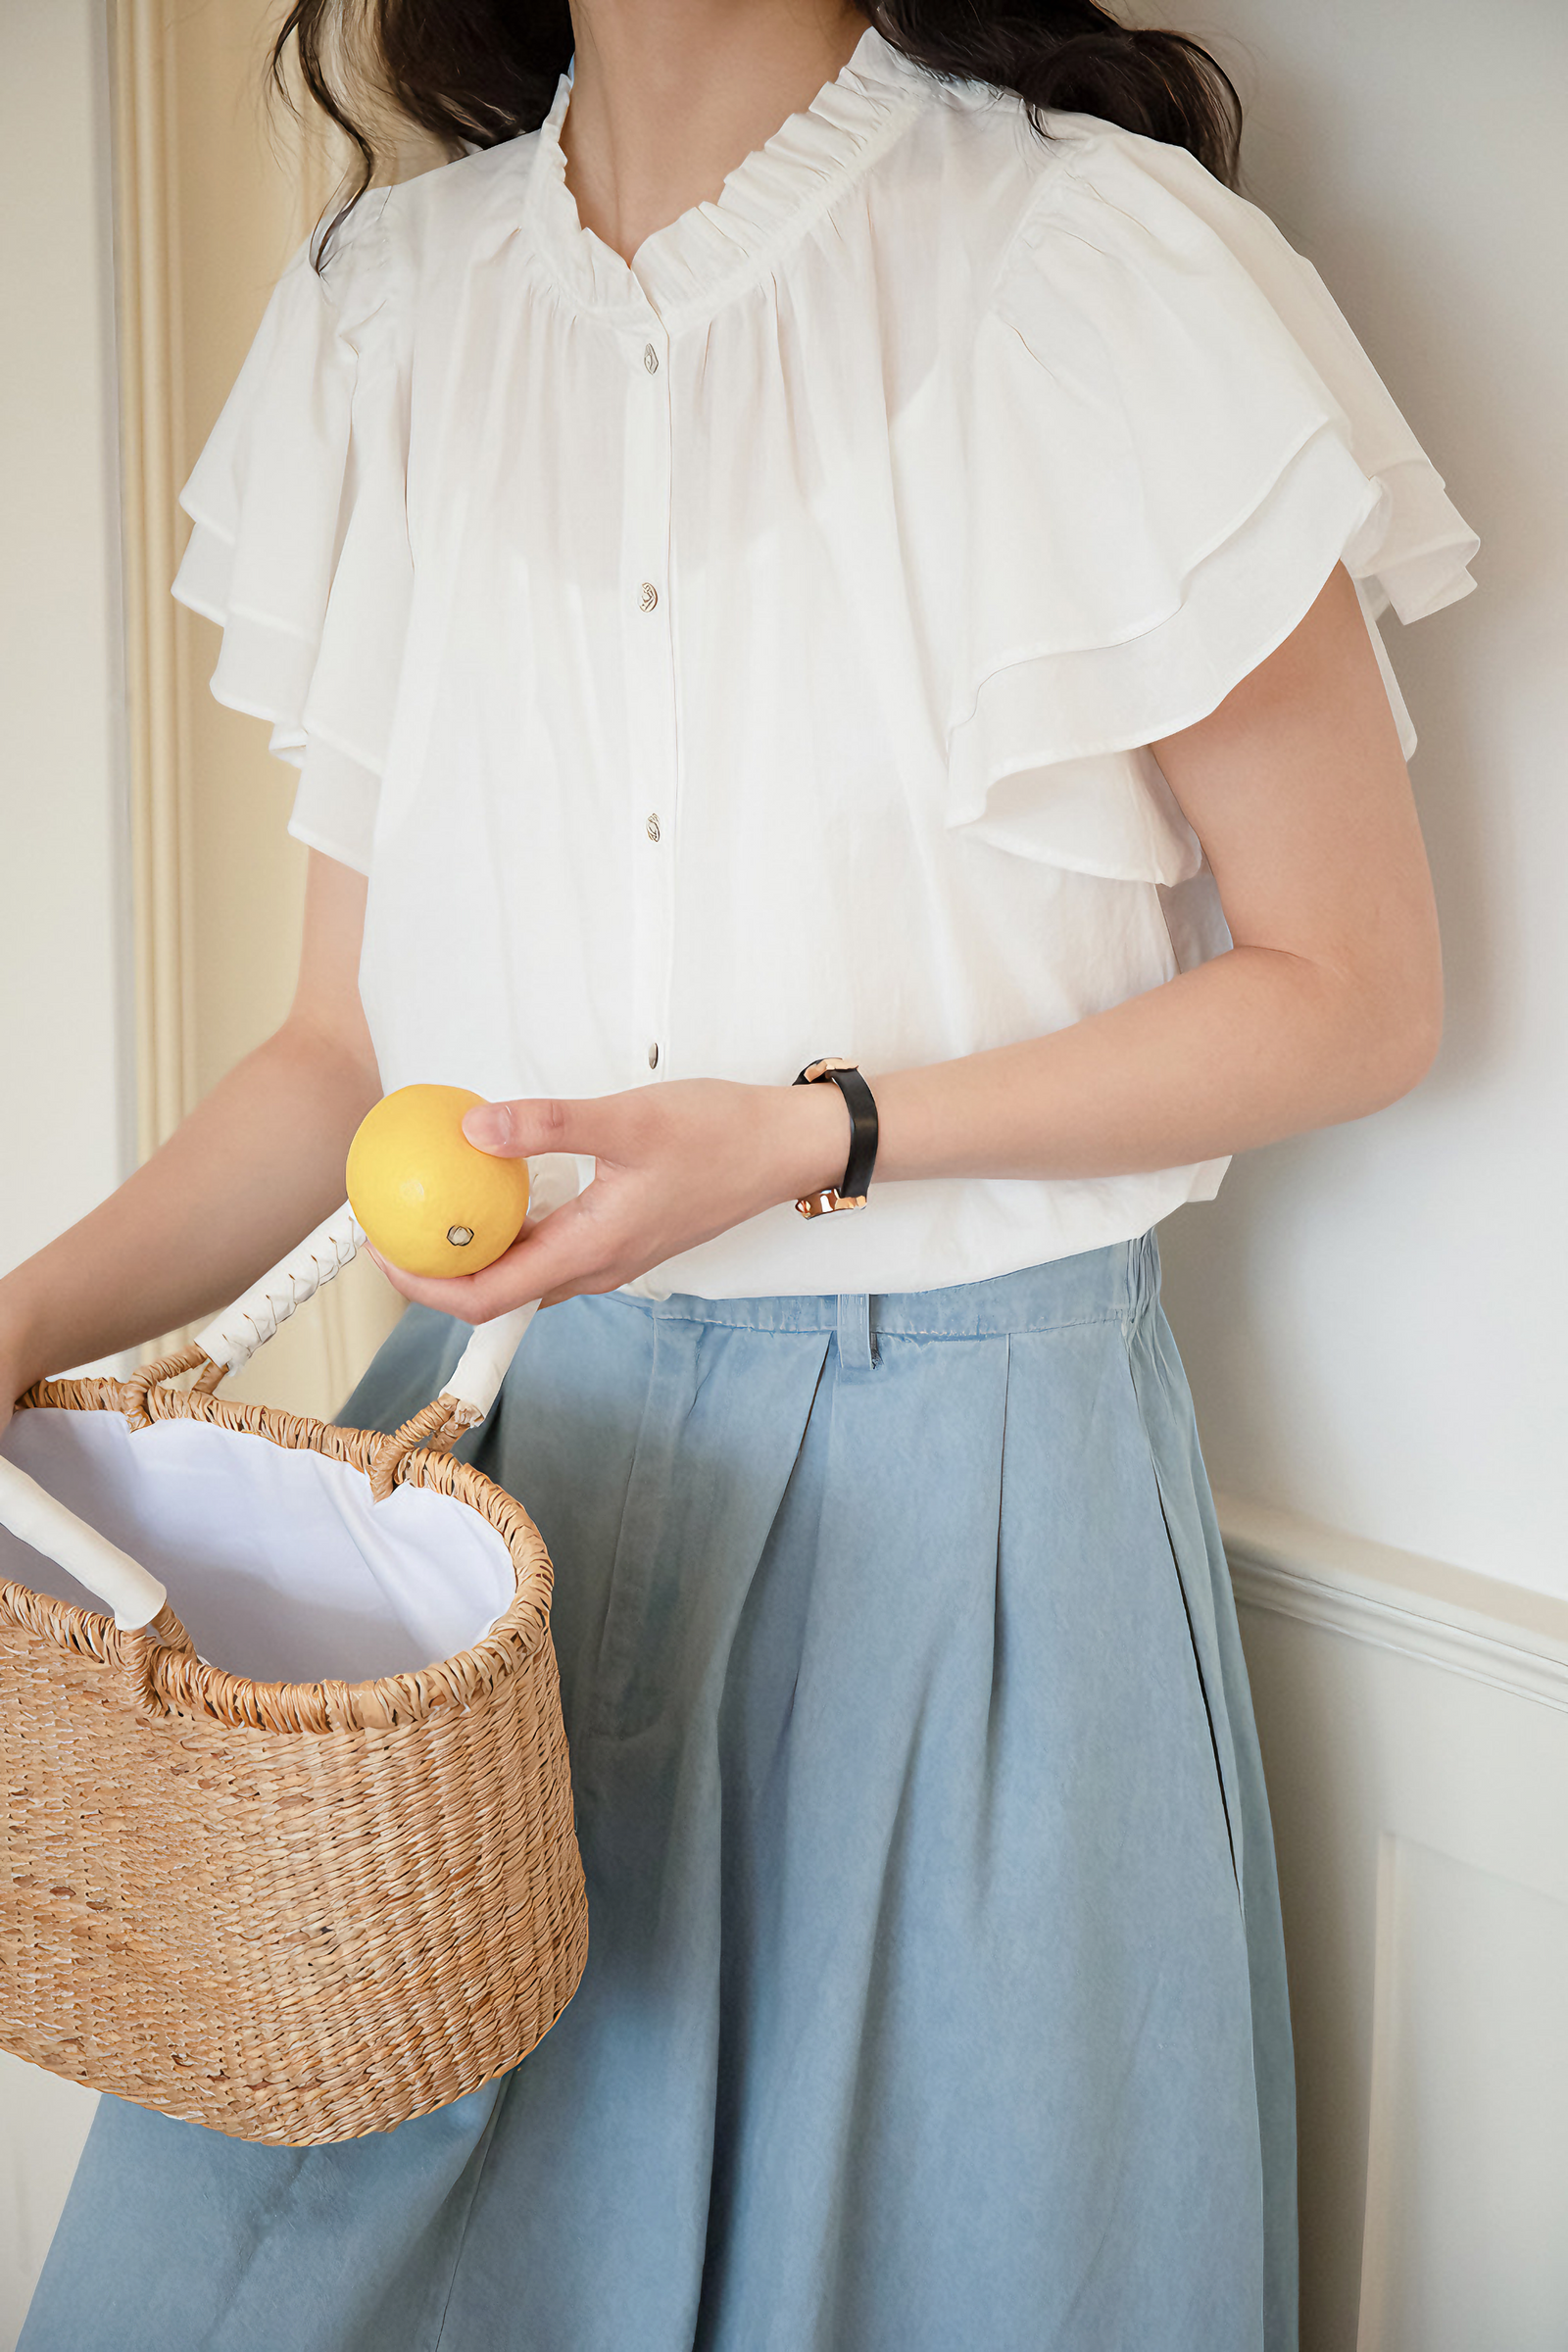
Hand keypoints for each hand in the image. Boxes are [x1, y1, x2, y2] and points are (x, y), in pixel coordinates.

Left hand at [363, 1077, 851, 1322]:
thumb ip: (548, 1124)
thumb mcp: (629, 1119)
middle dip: (433, 1271)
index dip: (422, 1283)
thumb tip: (471, 1129)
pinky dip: (508, 1230)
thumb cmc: (721, 1135)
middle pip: (495, 1294)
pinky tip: (494, 1186)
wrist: (788, 1148)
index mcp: (591, 1251)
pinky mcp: (621, 1237)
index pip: (486, 1296)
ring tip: (429, 1206)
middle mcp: (596, 1268)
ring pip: (523, 1273)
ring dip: (470, 1253)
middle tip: (388, 1223)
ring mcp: (610, 1257)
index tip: (379, 1248)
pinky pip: (549, 1249)